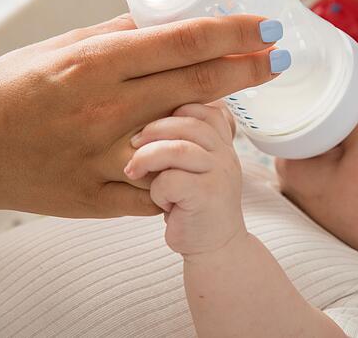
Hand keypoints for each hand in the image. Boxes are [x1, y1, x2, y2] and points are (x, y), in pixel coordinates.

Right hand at [0, 13, 283, 266]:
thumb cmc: (7, 91)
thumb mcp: (59, 48)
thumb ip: (116, 35)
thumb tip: (166, 18)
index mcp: (94, 64)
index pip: (183, 42)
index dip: (234, 34)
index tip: (267, 28)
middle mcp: (104, 109)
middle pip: (198, 87)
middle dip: (248, 70)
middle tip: (278, 58)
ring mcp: (103, 158)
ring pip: (186, 142)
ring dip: (219, 125)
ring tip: (231, 112)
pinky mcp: (97, 198)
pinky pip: (159, 189)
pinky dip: (181, 174)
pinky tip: (192, 162)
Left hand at [124, 103, 245, 255]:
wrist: (215, 248)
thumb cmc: (194, 206)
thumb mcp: (194, 168)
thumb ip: (184, 143)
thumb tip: (142, 116)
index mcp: (222, 143)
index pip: (202, 108)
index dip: (173, 110)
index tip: (151, 129)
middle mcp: (226, 154)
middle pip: (188, 122)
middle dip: (152, 130)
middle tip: (131, 145)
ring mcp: (220, 175)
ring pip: (178, 149)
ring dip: (147, 157)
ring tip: (132, 170)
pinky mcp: (207, 197)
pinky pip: (171, 180)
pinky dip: (156, 189)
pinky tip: (158, 201)